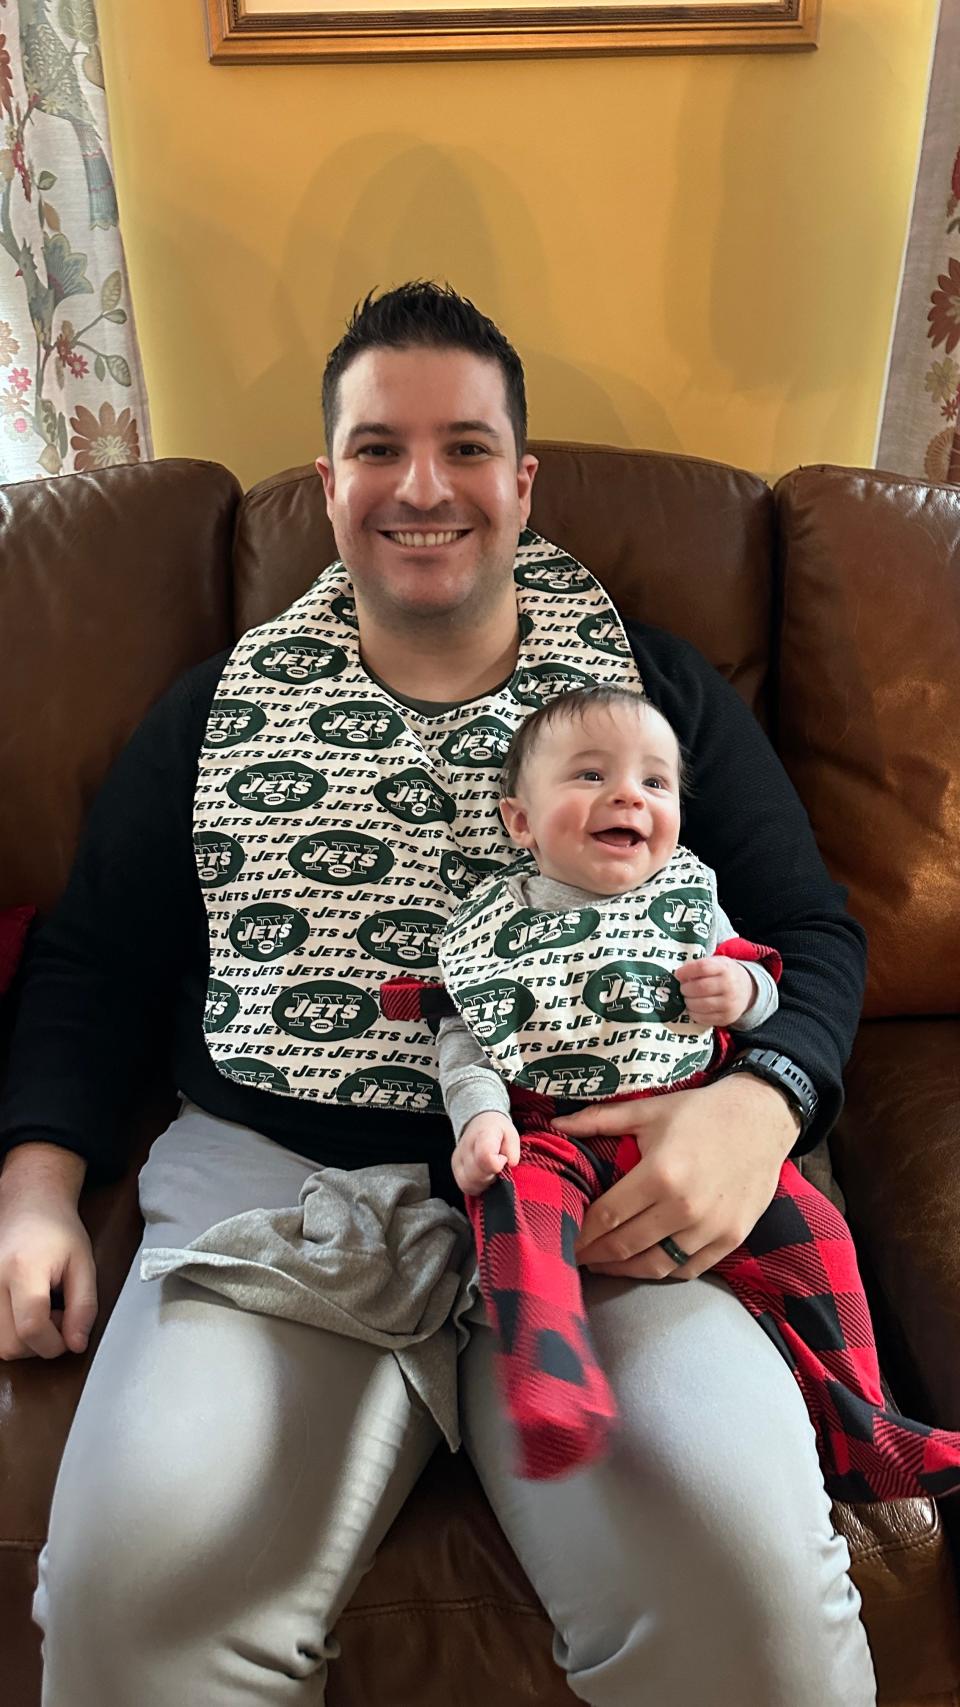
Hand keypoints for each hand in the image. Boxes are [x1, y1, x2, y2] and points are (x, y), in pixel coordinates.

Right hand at [0, 1146, 96, 1359]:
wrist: (29, 1204)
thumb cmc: (57, 1229)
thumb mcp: (84, 1264)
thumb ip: (84, 1306)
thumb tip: (76, 1344)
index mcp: (23, 1269)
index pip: (31, 1328)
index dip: (54, 1344)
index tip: (70, 1335)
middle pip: (10, 1345)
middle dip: (40, 1344)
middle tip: (58, 1317)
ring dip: (23, 1342)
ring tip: (41, 1313)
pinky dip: (9, 1334)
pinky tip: (24, 1314)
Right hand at [452, 1112, 520, 1195]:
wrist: (479, 1122)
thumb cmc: (497, 1129)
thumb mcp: (511, 1133)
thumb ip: (513, 1150)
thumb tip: (509, 1164)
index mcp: (482, 1135)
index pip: (485, 1157)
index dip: (498, 1164)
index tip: (503, 1158)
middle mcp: (465, 1148)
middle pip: (477, 1176)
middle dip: (492, 1177)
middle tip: (499, 1168)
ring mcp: (457, 1160)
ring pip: (469, 1184)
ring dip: (484, 1183)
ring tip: (491, 1172)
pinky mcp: (455, 1169)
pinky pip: (465, 1186)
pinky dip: (477, 1186)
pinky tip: (484, 1176)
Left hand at [553, 1075, 795, 1280]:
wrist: (762, 1118)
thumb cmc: (701, 1112)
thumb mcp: (647, 1110)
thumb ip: (598, 1120)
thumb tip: (555, 1125)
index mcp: (660, 1174)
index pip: (607, 1216)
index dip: (581, 1233)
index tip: (564, 1236)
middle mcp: (684, 1207)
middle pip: (625, 1246)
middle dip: (594, 1255)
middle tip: (576, 1255)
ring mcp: (710, 1228)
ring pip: (655, 1265)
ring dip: (623, 1269)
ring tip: (603, 1264)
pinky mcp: (731, 1238)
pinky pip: (687, 1268)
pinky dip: (662, 1270)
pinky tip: (644, 1263)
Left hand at [676, 956, 755, 1026]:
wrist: (746, 990)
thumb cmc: (726, 975)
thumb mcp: (717, 963)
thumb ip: (700, 967)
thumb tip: (679, 976)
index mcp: (724, 968)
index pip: (702, 968)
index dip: (686, 971)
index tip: (678, 974)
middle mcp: (729, 986)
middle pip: (700, 987)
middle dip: (685, 989)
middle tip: (683, 988)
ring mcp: (728, 1003)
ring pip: (700, 1005)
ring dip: (688, 1002)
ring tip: (688, 998)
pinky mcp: (726, 1018)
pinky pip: (703, 1018)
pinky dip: (694, 1013)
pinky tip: (694, 1008)